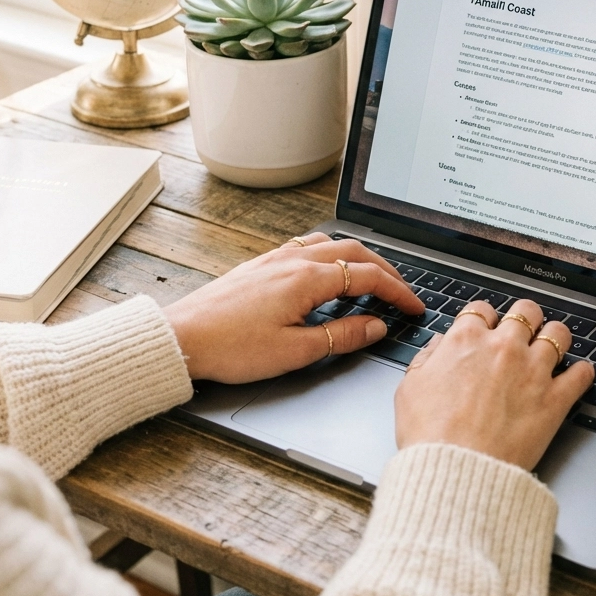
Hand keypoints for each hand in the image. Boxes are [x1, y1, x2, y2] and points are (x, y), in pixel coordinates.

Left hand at [165, 234, 423, 382]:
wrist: (181, 338)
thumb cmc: (231, 347)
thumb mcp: (295, 351)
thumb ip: (342, 336)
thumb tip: (375, 326)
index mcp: (307, 279)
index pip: (369, 277)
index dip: (398, 291)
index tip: (414, 307)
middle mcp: (293, 260)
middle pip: (355, 252)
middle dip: (385, 270)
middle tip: (402, 291)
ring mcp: (275, 259)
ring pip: (331, 244)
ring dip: (359, 257)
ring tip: (371, 278)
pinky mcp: (260, 266)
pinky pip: (306, 247)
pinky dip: (331, 255)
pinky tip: (326, 271)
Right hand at [395, 299, 594, 469]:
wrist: (457, 471)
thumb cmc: (430, 436)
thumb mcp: (410, 389)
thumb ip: (426, 359)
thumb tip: (438, 347)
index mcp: (466, 341)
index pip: (482, 309)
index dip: (484, 318)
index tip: (486, 328)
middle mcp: (503, 348)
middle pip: (526, 312)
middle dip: (525, 318)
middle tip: (524, 330)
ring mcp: (532, 371)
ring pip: (558, 334)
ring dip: (556, 338)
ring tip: (553, 346)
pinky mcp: (554, 399)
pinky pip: (581, 374)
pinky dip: (582, 373)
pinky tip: (577, 375)